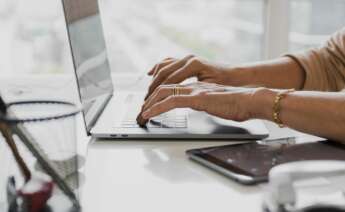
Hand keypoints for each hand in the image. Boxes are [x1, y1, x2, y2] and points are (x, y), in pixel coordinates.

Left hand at [137, 82, 258, 125]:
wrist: (251, 100)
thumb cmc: (238, 104)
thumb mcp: (215, 104)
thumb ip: (204, 103)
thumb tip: (199, 106)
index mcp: (196, 87)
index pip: (170, 89)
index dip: (156, 97)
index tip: (148, 107)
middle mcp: (192, 86)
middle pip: (162, 88)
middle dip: (148, 100)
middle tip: (140, 112)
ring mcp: (194, 91)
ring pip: (163, 93)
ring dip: (148, 104)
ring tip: (140, 114)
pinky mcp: (197, 98)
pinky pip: (171, 101)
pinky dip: (156, 108)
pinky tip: (149, 114)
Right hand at [145, 55, 230, 98]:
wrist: (237, 76)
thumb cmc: (227, 85)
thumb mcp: (211, 90)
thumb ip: (195, 93)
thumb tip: (178, 99)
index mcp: (194, 65)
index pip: (169, 81)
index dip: (158, 95)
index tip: (150, 107)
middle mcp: (188, 59)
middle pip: (163, 74)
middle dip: (152, 90)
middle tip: (145, 103)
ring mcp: (187, 58)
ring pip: (163, 67)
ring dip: (153, 81)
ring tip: (147, 94)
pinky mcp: (187, 61)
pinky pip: (167, 63)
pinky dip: (158, 69)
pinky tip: (150, 74)